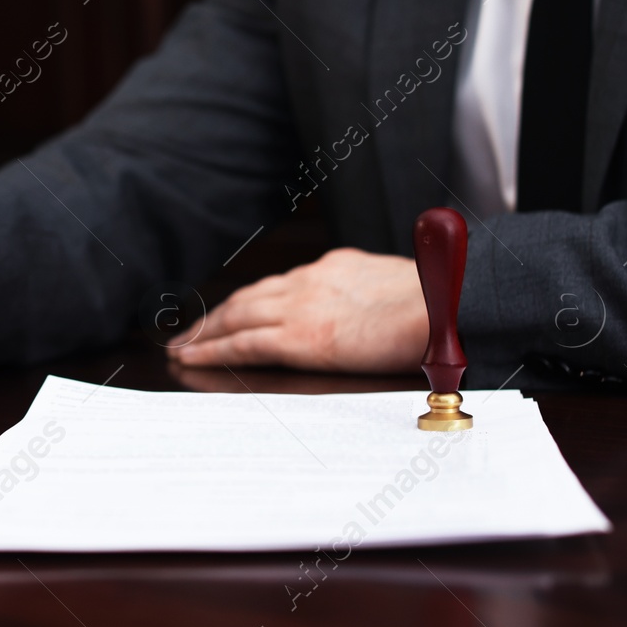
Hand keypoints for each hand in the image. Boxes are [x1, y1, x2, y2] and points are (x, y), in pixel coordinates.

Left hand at [168, 248, 427, 372]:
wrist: (443, 303)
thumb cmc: (435, 301)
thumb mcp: (396, 284)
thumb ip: (370, 294)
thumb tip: (369, 308)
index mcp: (333, 268)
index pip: (279, 286)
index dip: (249, 300)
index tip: (231, 311)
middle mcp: (308, 282)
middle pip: (248, 299)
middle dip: (216, 316)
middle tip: (191, 331)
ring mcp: (301, 308)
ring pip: (236, 318)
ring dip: (205, 332)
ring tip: (183, 346)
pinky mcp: (300, 337)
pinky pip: (243, 344)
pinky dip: (213, 350)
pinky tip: (193, 357)